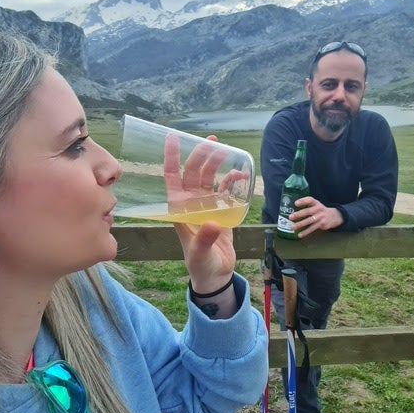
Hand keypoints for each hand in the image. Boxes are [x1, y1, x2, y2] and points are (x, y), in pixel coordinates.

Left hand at [163, 133, 236, 290]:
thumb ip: (205, 239)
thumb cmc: (201, 265)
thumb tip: (213, 224)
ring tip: (226, 150)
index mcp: (179, 209)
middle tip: (212, 141)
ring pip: (208, 177)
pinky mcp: (220, 210)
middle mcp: (190, 203)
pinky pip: (225, 189)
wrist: (214, 275)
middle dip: (200, 154)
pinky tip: (241, 173)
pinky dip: (232, 179)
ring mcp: (205, 205)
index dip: (172, 157)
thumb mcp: (200, 254)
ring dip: (216, 162)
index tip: (173, 137)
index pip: (172, 177)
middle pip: (193, 172)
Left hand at [289, 196, 343, 237]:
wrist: (335, 216)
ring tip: (292, 227)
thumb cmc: (320, 210)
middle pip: (308, 211)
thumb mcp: (316, 205)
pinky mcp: (321, 224)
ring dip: (300, 224)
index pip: (310, 200)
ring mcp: (320, 217)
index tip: (295, 203)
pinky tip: (300, 235)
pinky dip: (305, 232)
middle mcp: (318, 209)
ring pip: (309, 221)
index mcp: (316, 203)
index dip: (303, 201)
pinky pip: (312, 228)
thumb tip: (291, 209)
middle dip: (299, 214)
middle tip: (290, 217)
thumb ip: (307, 206)